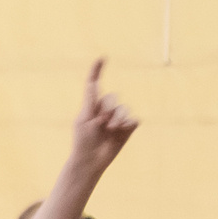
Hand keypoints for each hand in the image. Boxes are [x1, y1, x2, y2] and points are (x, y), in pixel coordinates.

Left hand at [71, 57, 137, 173]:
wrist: (90, 161)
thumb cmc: (83, 141)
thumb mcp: (84, 119)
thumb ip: (91, 101)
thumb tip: (92, 83)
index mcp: (92, 106)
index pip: (94, 85)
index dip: (97, 71)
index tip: (102, 58)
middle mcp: (106, 110)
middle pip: (113, 98)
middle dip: (108, 110)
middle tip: (100, 124)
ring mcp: (118, 119)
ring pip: (124, 109)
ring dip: (118, 119)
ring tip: (110, 130)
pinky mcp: (128, 128)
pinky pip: (134, 119)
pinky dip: (128, 123)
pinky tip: (122, 130)